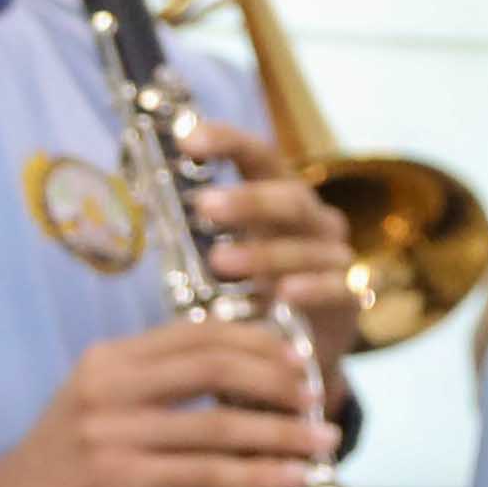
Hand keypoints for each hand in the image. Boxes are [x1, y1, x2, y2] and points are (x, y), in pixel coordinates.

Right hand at [0, 313, 330, 486]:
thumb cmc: (68, 465)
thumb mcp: (106, 407)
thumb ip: (162, 386)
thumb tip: (249, 377)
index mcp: (110, 359)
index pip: (199, 334)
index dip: (259, 343)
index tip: (301, 361)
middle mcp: (108, 385)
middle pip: (214, 366)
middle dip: (279, 381)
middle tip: (318, 399)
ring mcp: (109, 432)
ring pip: (218, 425)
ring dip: (281, 435)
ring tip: (324, 443)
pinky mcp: (116, 478)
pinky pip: (205, 474)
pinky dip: (257, 476)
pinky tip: (292, 480)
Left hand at [179, 118, 361, 361]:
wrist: (295, 346)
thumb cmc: (251, 287)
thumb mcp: (222, 250)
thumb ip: (193, 228)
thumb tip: (138, 199)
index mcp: (278, 196)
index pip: (259, 156)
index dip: (228, 141)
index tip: (187, 141)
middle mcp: (312, 220)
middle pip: (291, 198)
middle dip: (248, 200)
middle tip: (204, 206)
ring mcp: (334, 258)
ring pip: (307, 246)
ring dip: (263, 253)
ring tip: (220, 263)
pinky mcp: (349, 297)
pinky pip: (337, 287)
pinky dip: (312, 288)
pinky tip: (285, 294)